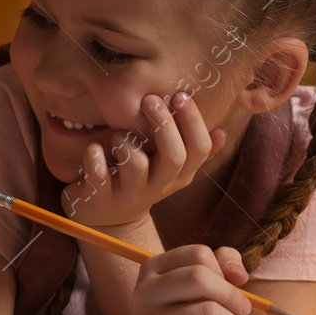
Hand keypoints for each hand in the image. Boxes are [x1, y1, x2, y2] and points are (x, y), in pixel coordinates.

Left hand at [61, 91, 228, 228]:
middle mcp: (158, 185)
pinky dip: (95, 157)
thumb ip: (191, 150)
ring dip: (124, 140)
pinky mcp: (100, 198)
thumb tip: (222, 132)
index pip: (199, 150)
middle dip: (164, 124)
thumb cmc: (138, 180)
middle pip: (173, 156)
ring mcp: (130, 194)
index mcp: (179, 175)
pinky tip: (93, 148)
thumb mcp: (167, 168)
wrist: (106, 219)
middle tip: (150, 98)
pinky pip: (100, 174)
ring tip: (116, 135)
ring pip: (136, 163)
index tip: (180, 95)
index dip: (193, 122)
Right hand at [120, 243, 250, 314]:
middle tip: (241, 310)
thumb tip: (239, 274)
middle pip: (200, 278)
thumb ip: (220, 265)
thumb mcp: (194, 286)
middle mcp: (146, 292)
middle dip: (232, 296)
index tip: (230, 286)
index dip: (224, 270)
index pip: (199, 255)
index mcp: (153, 268)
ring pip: (209, 313)